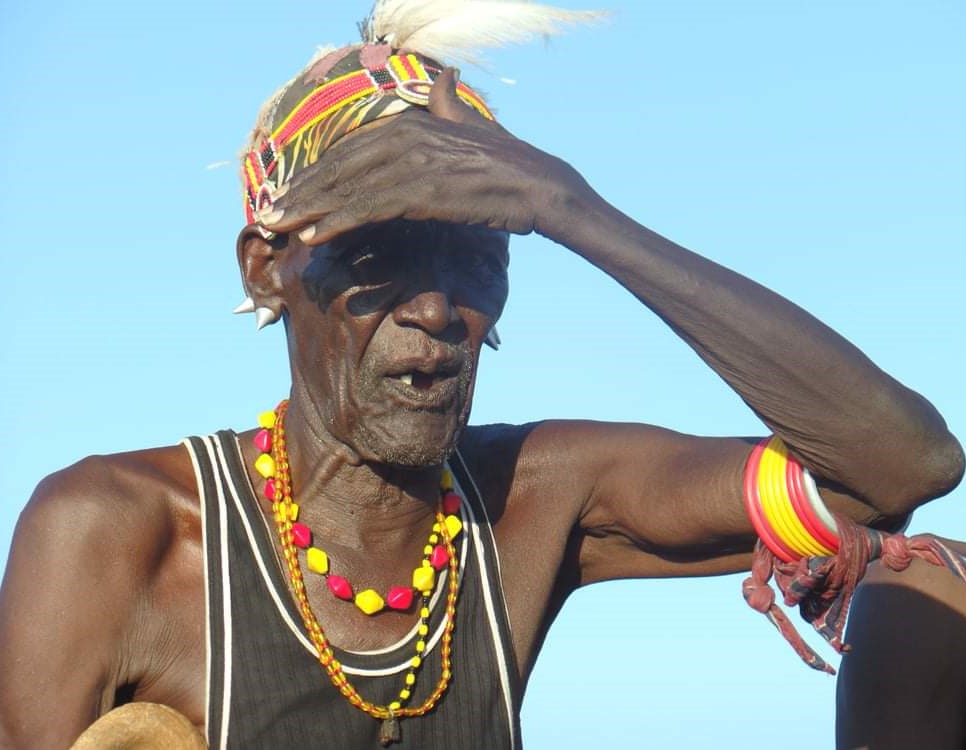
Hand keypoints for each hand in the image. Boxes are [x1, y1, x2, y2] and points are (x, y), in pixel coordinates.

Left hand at [258, 68, 587, 244]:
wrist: (539, 186)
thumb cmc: (508, 162)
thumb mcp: (472, 125)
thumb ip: (448, 105)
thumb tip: (444, 77)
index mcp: (411, 123)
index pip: (349, 150)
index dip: (315, 173)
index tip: (290, 194)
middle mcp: (405, 137)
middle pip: (338, 167)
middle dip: (300, 192)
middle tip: (267, 215)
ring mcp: (411, 164)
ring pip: (346, 189)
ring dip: (307, 210)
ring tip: (277, 228)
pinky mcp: (420, 191)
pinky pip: (367, 208)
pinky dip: (335, 221)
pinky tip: (312, 236)